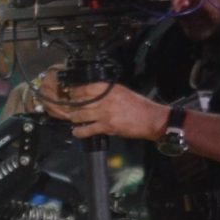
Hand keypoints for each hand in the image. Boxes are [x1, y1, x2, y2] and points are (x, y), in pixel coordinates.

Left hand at [39, 77, 169, 142]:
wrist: (151, 119)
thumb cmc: (139, 106)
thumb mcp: (123, 92)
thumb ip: (108, 93)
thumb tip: (93, 96)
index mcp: (110, 89)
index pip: (86, 88)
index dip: (75, 91)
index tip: (70, 94)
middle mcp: (105, 99)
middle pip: (81, 101)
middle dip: (73, 106)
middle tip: (68, 108)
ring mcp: (105, 113)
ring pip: (82, 115)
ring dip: (74, 118)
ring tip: (72, 119)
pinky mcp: (107, 126)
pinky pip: (88, 129)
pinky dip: (80, 131)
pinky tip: (76, 132)